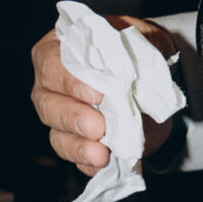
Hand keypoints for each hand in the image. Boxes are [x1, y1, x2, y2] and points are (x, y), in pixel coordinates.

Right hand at [31, 14, 182, 173]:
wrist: (155, 76)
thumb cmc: (137, 49)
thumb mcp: (141, 38)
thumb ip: (136, 47)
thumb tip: (130, 70)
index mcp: (59, 48)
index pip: (51, 62)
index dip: (69, 80)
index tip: (97, 94)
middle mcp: (51, 83)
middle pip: (47, 103)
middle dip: (73, 117)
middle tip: (98, 127)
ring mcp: (60, 114)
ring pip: (57, 134)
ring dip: (78, 146)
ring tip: (100, 153)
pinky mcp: (77, 140)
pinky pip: (75, 155)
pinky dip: (88, 162)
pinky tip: (102, 163)